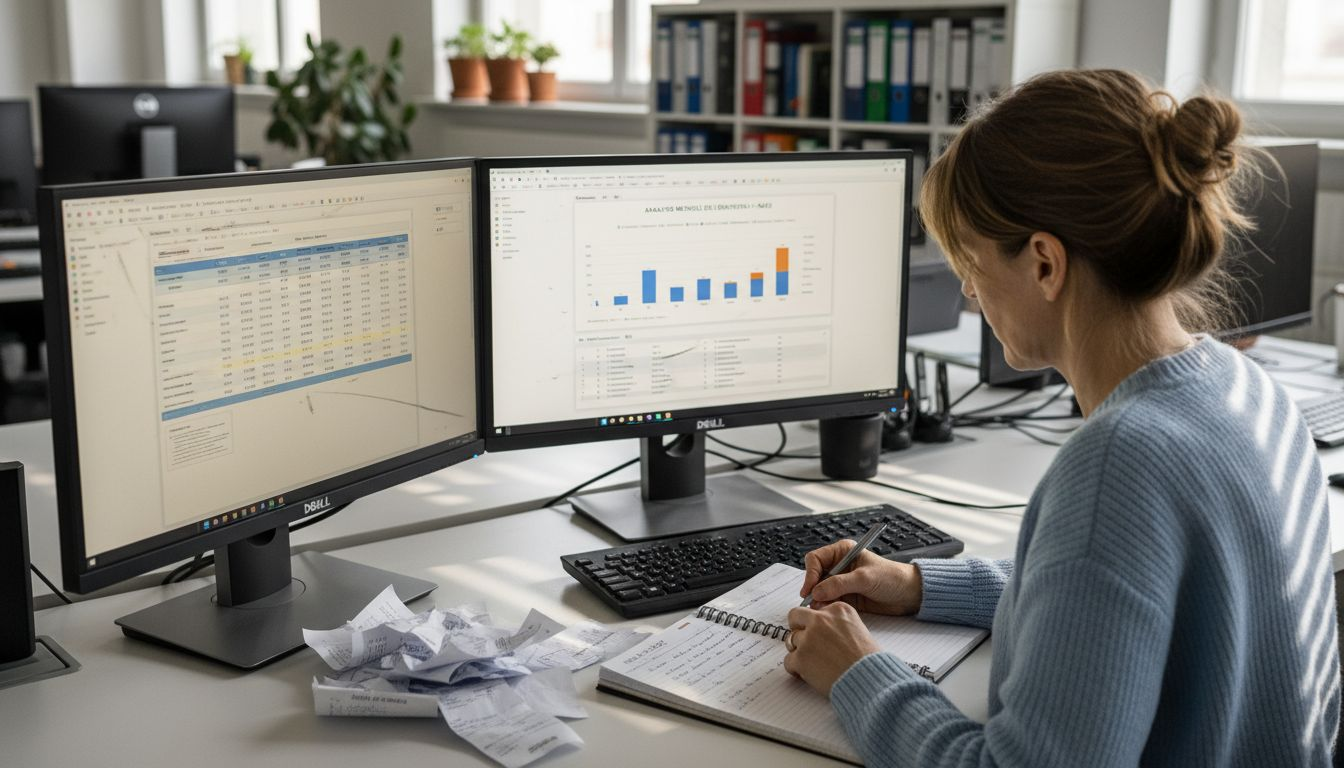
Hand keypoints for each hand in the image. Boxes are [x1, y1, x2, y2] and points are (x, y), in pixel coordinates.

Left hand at [782, 603, 880, 696]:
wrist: (868, 680)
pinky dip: (795, 669)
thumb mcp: (859, 629)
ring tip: (813, 663)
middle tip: (803, 641)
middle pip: (795, 616)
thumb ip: (838, 624)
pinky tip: (806, 674)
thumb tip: (823, 630)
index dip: (814, 622)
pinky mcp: (801, 657)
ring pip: (791, 640)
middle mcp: (821, 620)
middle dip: (796, 627)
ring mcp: (809, 638)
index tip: (816, 631)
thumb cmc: (868, 661)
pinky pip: (788, 661)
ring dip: (799, 652)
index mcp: (838, 610)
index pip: (815, 609)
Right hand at [799, 539, 921, 614]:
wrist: (908, 594)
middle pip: (815, 576)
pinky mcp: (845, 597)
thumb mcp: (864, 578)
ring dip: (818, 600)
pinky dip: (826, 607)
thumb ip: (839, 584)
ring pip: (819, 591)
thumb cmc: (892, 578)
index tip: (809, 589)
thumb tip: (817, 592)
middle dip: (813, 589)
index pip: (816, 559)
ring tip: (821, 609)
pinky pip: (828, 601)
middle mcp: (839, 566)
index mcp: (843, 552)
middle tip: (812, 602)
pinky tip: (829, 611)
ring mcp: (841, 582)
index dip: (810, 573)